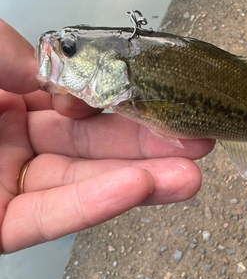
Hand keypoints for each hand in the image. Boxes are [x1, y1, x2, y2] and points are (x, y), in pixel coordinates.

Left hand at [0, 19, 213, 253]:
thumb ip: (14, 52)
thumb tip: (65, 71)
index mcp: (12, 104)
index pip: (80, 109)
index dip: (121, 106)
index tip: (159, 100)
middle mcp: (18, 146)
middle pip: (94, 151)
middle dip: (149, 148)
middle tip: (196, 142)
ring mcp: (12, 187)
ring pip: (85, 187)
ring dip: (140, 182)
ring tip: (188, 176)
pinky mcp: (2, 227)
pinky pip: (51, 218)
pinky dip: (95, 205)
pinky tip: (137, 186)